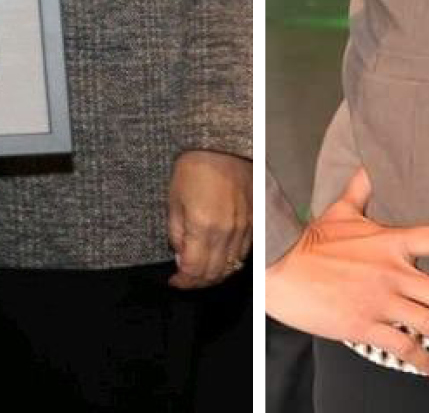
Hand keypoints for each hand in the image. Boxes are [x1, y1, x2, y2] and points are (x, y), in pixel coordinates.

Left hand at [166, 150, 251, 288]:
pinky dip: (231, 261)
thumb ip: (177, 234)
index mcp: (203, 227)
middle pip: (215, 273)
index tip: (175, 281)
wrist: (222, 146)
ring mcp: (244, 228)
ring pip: (232, 266)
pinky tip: (221, 258)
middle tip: (186, 280)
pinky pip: (244, 252)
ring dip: (216, 274)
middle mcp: (227, 232)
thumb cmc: (193, 169)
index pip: (194, 270)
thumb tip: (181, 258)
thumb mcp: (174, 201)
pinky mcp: (255, 221)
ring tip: (202, 272)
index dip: (183, 281)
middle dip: (198, 282)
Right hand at [264, 167, 428, 377]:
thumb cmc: (310, 241)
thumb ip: (362, 190)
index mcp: (393, 240)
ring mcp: (381, 300)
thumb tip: (369, 163)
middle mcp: (395, 271)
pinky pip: (405, 347)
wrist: (279, 268)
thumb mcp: (340, 210)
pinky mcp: (365, 324)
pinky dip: (426, 362)